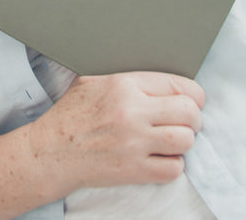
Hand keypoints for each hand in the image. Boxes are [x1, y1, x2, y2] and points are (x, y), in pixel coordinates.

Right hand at [28, 72, 203, 191]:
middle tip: (187, 122)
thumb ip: (126, 76)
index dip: (193, 94)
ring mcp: (134, 143)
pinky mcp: (134, 170)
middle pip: (189, 112)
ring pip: (185, 140)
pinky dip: (173, 165)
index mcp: (124, 84)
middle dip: (194, 118)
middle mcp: (133, 112)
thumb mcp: (93, 80)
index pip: (178, 84)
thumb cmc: (71, 114)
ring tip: (174, 140)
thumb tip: (155, 76)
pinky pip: (173, 169)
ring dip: (184, 142)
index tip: (193, 101)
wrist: (52, 151)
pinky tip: (162, 158)